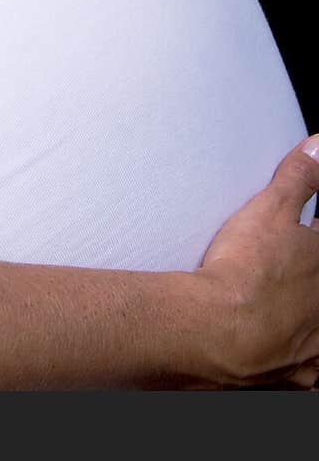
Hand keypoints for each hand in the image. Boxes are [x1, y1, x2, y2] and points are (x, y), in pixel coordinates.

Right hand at [194, 136, 318, 389]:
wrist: (214, 332)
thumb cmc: (245, 274)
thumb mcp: (272, 209)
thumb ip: (300, 177)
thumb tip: (318, 147)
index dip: (313, 233)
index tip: (308, 232)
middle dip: (308, 267)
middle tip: (292, 261)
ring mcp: (318, 348)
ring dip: (309, 314)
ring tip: (289, 302)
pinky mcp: (297, 376)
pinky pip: (312, 371)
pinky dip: (305, 358)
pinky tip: (289, 348)